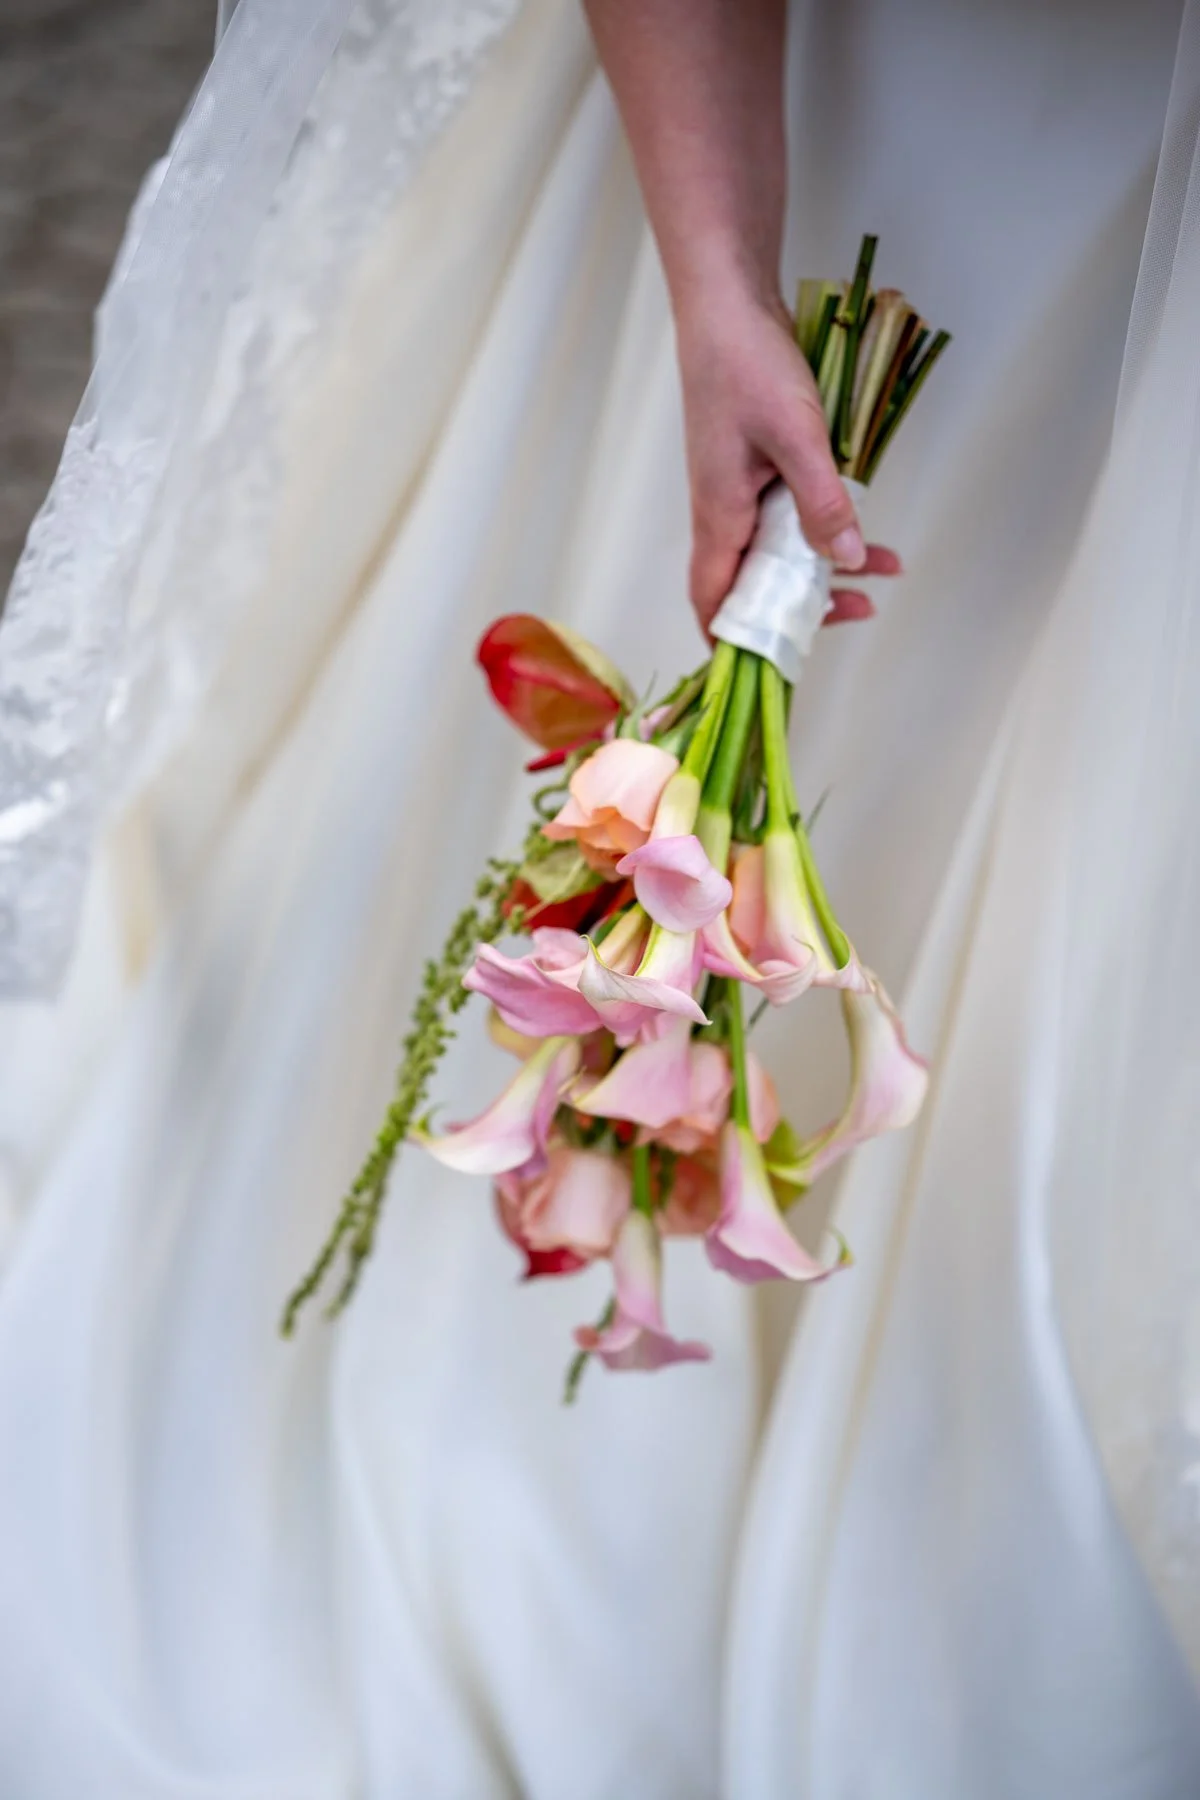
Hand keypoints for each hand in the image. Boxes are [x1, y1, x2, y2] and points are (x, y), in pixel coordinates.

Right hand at [675, 285, 898, 632]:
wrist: (728, 305)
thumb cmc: (745, 365)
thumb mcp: (795, 435)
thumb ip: (822, 501)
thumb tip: (846, 559)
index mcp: (719, 516)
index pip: (713, 602)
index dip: (734, 643)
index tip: (768, 669)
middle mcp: (724, 513)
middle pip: (753, 586)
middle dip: (803, 608)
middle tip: (857, 612)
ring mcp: (739, 492)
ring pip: (779, 552)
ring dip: (825, 568)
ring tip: (881, 574)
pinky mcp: (757, 470)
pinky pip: (789, 518)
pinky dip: (825, 528)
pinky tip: (865, 529)